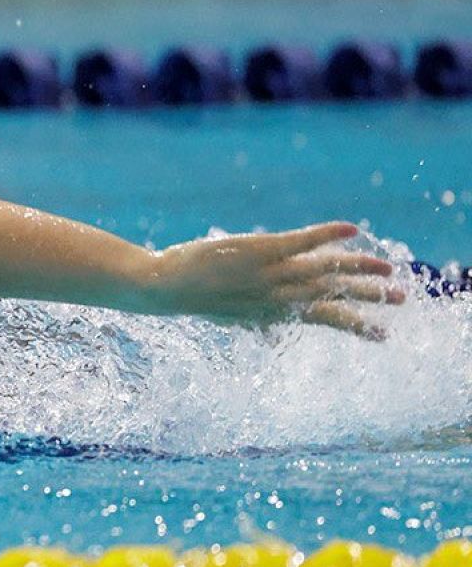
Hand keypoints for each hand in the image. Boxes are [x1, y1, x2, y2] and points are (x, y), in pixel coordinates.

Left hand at [146, 222, 402, 338]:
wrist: (164, 287)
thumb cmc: (195, 298)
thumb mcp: (232, 318)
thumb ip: (258, 324)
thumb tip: (272, 338)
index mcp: (273, 314)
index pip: (323, 320)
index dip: (355, 327)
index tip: (383, 335)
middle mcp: (278, 296)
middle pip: (333, 297)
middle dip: (369, 299)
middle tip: (402, 301)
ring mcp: (271, 273)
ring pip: (326, 271)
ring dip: (359, 269)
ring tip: (389, 270)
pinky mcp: (261, 251)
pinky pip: (302, 241)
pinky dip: (327, 235)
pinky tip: (351, 228)